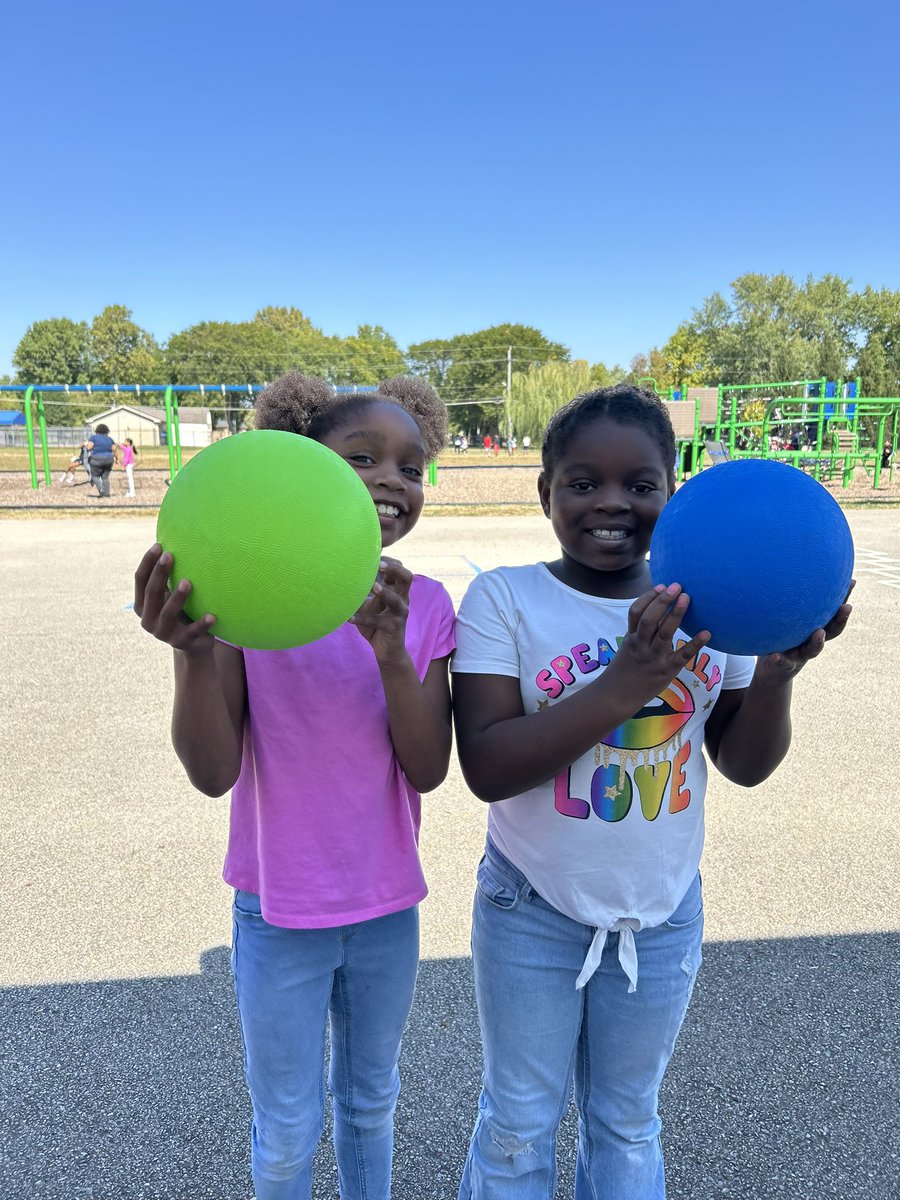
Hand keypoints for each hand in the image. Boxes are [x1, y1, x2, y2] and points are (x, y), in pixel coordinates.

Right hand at [133, 543, 216, 653]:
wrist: (193, 645)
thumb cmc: (182, 611)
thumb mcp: (170, 595)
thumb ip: (169, 577)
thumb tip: (179, 539)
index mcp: (142, 605)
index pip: (140, 581)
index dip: (147, 563)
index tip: (158, 545)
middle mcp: (148, 620)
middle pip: (152, 593)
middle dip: (160, 574)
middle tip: (170, 555)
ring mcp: (164, 633)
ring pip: (168, 613)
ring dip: (177, 597)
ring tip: (188, 582)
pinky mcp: (182, 643)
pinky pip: (193, 632)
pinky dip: (202, 624)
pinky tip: (213, 616)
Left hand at [349, 557, 411, 665]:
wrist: (387, 651)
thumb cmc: (375, 624)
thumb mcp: (369, 604)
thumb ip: (363, 590)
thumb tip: (344, 574)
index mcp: (397, 590)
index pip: (399, 569)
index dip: (389, 560)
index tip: (373, 554)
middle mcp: (402, 599)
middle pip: (407, 577)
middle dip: (394, 568)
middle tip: (379, 564)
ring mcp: (400, 613)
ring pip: (396, 599)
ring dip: (384, 592)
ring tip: (372, 587)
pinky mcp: (394, 627)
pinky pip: (378, 621)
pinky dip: (362, 618)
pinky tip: (348, 618)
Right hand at [605, 583, 709, 700]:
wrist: (617, 696)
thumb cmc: (626, 669)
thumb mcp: (628, 646)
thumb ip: (641, 631)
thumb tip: (658, 609)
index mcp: (631, 637)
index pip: (636, 612)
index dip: (648, 597)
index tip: (662, 585)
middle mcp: (641, 646)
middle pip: (649, 619)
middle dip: (662, 601)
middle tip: (677, 586)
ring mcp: (654, 658)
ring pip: (664, 633)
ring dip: (676, 614)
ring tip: (686, 598)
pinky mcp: (667, 671)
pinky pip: (682, 656)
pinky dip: (694, 644)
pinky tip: (706, 633)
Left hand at [756, 580, 854, 681]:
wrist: (772, 670)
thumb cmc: (783, 639)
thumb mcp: (789, 621)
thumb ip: (794, 603)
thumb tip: (796, 569)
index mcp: (816, 628)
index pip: (833, 613)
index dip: (844, 599)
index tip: (852, 582)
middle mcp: (812, 641)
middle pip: (832, 632)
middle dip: (840, 620)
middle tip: (846, 607)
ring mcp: (800, 655)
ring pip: (813, 650)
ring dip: (817, 642)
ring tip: (820, 633)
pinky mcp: (784, 665)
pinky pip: (783, 663)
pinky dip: (780, 660)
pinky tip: (774, 656)